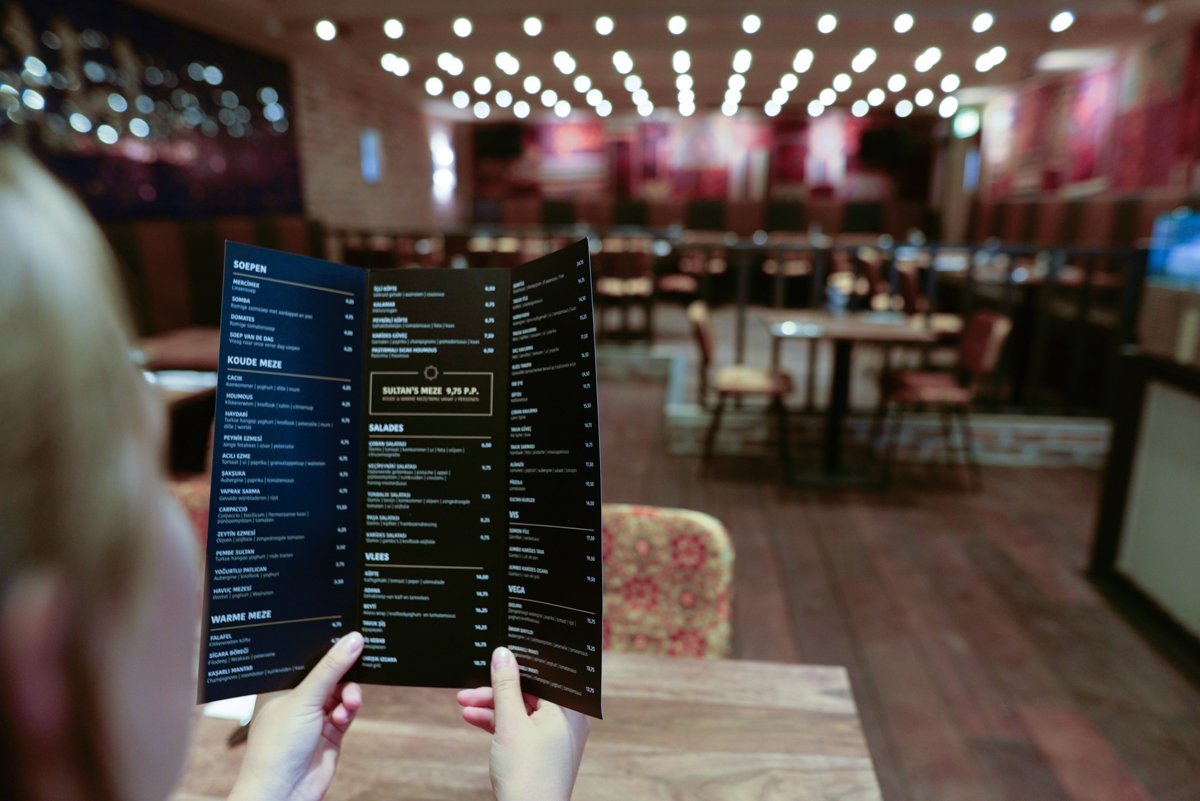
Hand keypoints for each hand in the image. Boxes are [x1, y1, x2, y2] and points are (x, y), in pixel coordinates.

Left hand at [228, 632, 363, 800]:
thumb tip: (353, 639)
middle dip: (344, 671)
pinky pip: (346, 711)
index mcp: (279, 685)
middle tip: (359, 664)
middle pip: (328, 673)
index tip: (349, 634)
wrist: (282, 794)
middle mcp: (296, 698)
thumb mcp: (305, 699)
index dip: (326, 645)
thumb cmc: (276, 748)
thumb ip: (331, 669)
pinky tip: (344, 717)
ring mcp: (313, 716)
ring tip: (349, 703)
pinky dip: (348, 711)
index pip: (306, 657)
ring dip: (348, 694)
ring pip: (341, 692)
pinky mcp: (329, 732)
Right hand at [456, 647, 589, 800]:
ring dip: (493, 706)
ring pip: (522, 710)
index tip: (495, 658)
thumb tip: (503, 654)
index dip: (518, 664)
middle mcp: (567, 720)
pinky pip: (521, 727)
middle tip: (469, 689)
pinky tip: (474, 718)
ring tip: (465, 704)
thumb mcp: (510, 724)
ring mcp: (555, 737)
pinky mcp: (542, 751)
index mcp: (569, 708)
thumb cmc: (528, 777)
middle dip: (496, 690)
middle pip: (529, 692)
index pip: (544, 674)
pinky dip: (499, 724)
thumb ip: (505, 686)